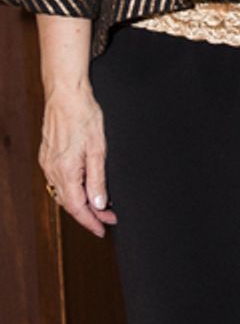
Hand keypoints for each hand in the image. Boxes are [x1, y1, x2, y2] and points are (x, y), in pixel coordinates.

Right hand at [40, 86, 117, 236]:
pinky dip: (72, 189)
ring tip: (100, 204)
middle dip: (89, 213)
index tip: (103, 229)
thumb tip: (100, 204)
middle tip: (108, 217)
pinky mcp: (47, 156)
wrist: (66, 94)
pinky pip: (58, 181)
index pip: (77, 208)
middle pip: (70, 203)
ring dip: (80, 202)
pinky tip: (83, 186)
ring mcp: (47, 164)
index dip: (91, 222)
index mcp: (66, 171)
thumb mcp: (98, 147)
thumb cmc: (84, 115)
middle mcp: (53, 171)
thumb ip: (98, 178)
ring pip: (63, 193)